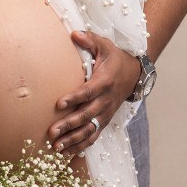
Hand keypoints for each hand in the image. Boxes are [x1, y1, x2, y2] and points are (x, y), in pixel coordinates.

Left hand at [47, 31, 141, 156]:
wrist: (134, 74)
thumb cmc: (115, 58)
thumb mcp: (105, 46)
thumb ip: (89, 40)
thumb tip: (73, 33)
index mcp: (104, 82)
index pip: (88, 92)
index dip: (74, 98)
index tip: (58, 104)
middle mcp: (106, 100)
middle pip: (87, 115)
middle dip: (69, 125)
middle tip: (52, 132)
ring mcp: (106, 113)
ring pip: (90, 130)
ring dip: (73, 140)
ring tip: (56, 147)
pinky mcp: (105, 120)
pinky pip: (94, 136)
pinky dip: (81, 146)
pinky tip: (67, 153)